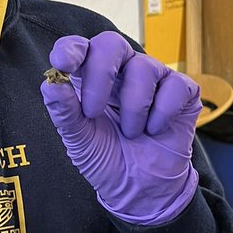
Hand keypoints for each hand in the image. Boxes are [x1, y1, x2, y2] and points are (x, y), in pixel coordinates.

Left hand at [40, 32, 200, 225]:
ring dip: (134, 108)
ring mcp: (153, 78)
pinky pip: (175, 86)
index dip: (70, 49)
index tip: (62, 63)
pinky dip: (162, 113)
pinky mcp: (181, 91)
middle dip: (101, 74)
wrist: (141, 189)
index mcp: (90, 77)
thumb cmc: (107, 158)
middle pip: (112, 44)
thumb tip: (51, 84)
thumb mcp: (79, 140)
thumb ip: (64, 112)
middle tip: (93, 111)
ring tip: (131, 133)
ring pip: (144, 68)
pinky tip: (155, 130)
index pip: (79, 48)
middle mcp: (121, 71)